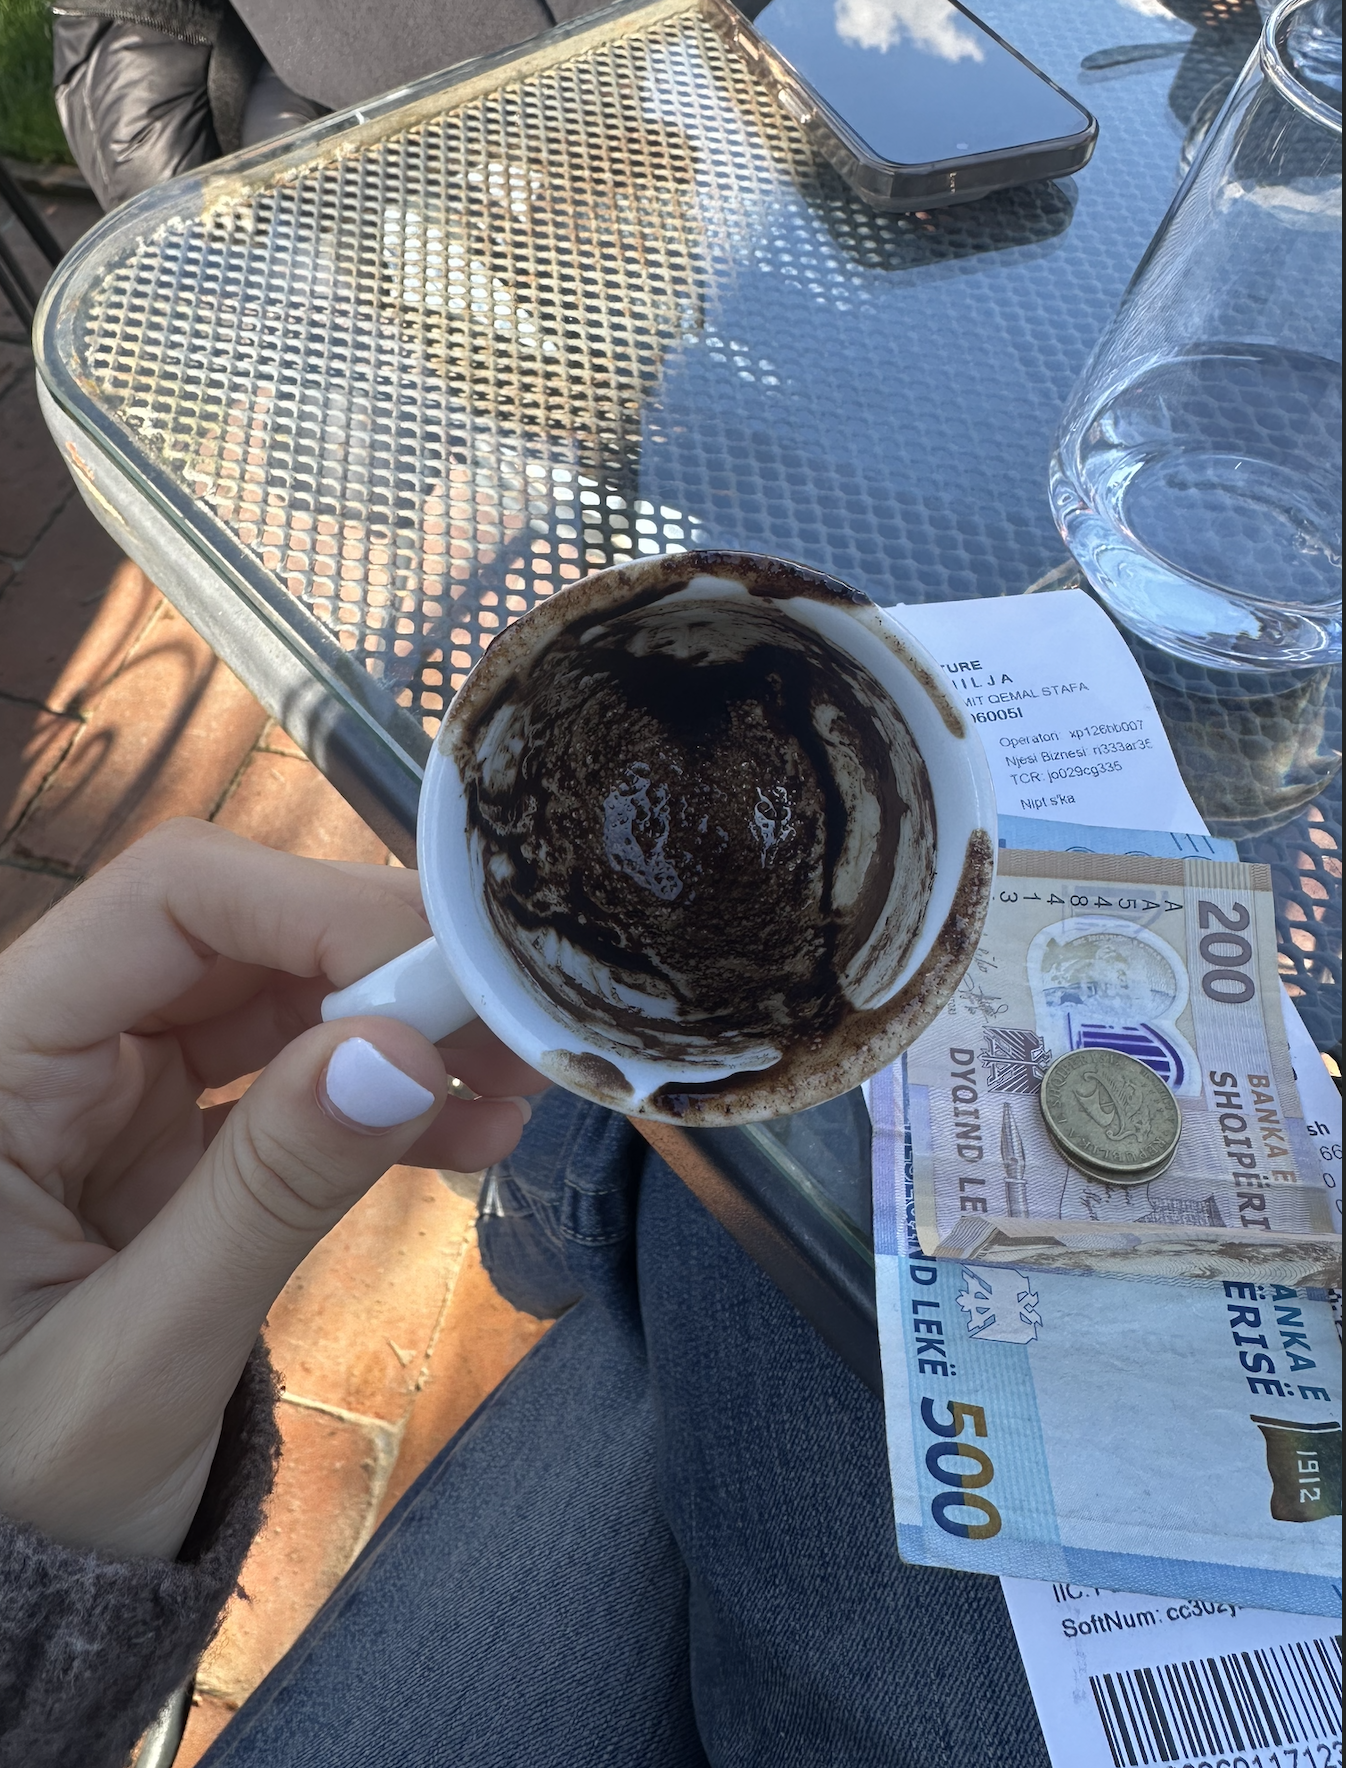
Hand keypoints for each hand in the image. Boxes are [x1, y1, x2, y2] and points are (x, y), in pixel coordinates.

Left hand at [0, 819, 541, 1559]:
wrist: (0, 1592)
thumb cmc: (22, 1489)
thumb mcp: (143, 1354)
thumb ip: (269, 1193)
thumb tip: (405, 1052)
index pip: (168, 904)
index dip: (317, 909)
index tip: (452, 974)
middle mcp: (52, 1050)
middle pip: (242, 934)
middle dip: (386, 967)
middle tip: (516, 1020)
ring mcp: (115, 1094)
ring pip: (283, 1000)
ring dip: (404, 1032)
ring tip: (516, 1084)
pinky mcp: (170, 1144)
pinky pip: (292, 1087)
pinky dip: (382, 1103)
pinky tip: (471, 1134)